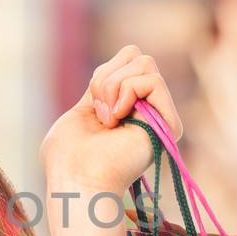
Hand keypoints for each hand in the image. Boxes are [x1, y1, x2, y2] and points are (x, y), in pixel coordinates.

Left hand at [41, 45, 183, 194]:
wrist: (76, 180)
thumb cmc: (67, 157)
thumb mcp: (80, 110)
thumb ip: (100, 88)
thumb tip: (115, 69)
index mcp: (127, 107)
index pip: (127, 58)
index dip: (103, 73)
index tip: (91, 105)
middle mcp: (147, 110)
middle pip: (137, 54)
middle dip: (107, 76)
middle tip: (99, 111)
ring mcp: (159, 117)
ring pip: (145, 63)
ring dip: (114, 86)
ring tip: (107, 118)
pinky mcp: (169, 124)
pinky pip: (153, 80)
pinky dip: (128, 92)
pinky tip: (117, 119)